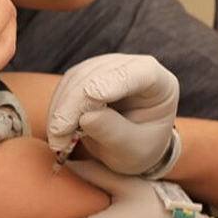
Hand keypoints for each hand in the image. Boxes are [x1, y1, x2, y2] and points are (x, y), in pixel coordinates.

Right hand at [47, 54, 179, 175]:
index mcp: (160, 84)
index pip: (142, 72)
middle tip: (59, 134)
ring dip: (62, 107)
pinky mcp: (88, 74)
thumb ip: (114, 133)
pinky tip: (56, 129)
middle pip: (101, 73)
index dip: (115, 81)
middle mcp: (134, 67)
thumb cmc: (140, 148)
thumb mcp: (133, 150)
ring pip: (79, 76)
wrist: (129, 147)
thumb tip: (87, 118)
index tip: (91, 95)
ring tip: (57, 138)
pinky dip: (58, 107)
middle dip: (76, 103)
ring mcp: (109, 67)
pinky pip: (68, 84)